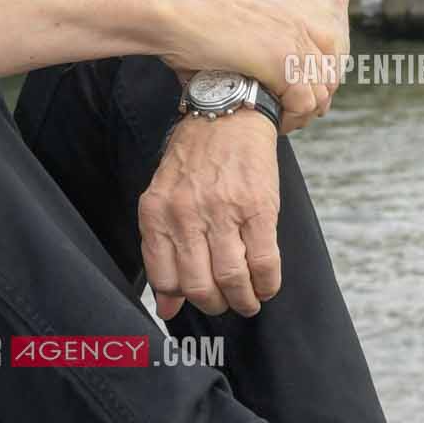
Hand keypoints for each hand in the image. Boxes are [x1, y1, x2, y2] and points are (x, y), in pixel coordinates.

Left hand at [138, 107, 280, 320]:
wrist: (227, 114)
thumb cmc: (194, 159)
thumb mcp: (165, 198)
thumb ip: (162, 251)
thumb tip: (167, 308)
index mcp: (156, 213)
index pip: (164, 279)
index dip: (183, 298)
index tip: (196, 298)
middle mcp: (185, 215)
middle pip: (199, 287)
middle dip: (215, 305)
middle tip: (225, 303)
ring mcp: (222, 211)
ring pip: (231, 280)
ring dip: (243, 300)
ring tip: (248, 300)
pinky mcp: (257, 208)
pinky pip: (263, 262)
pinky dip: (267, 283)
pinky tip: (266, 285)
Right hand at [157, 0, 335, 134]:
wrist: (175, 15)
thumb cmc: (184, 27)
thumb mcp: (225, 33)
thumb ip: (242, 53)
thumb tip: (231, 81)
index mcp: (282, 14)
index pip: (319, 53)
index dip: (309, 81)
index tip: (291, 101)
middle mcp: (293, 26)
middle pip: (324, 74)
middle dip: (308, 101)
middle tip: (285, 118)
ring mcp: (291, 43)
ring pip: (317, 93)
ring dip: (299, 114)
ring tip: (277, 124)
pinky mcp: (283, 63)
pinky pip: (303, 103)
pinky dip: (290, 119)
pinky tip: (271, 122)